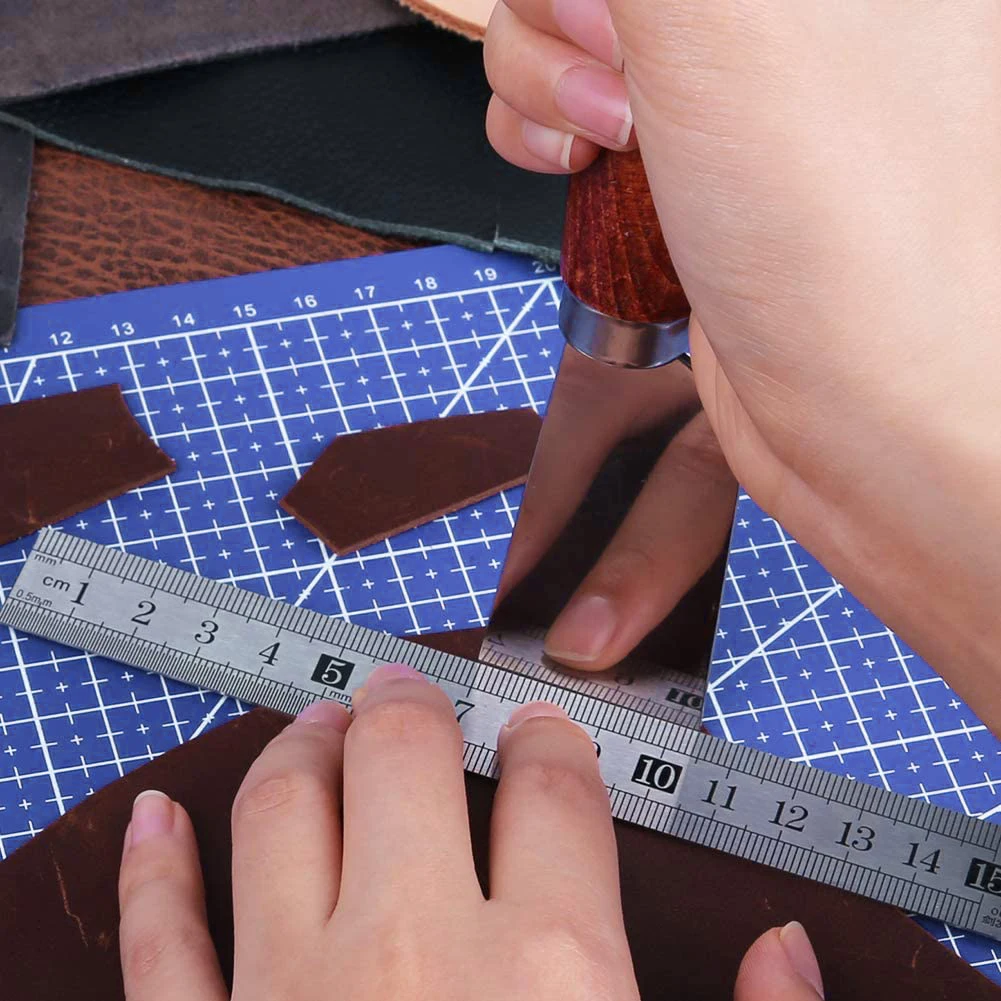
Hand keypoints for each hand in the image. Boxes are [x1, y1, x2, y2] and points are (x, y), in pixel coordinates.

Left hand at [117, 665, 823, 999]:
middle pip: (403, 755)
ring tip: (317, 724)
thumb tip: (789, 950)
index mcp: (557, 977)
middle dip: (412, 706)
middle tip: (410, 693)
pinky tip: (151, 821)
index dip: (552, 741)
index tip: (542, 735)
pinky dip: (149, 874)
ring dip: (296, 750)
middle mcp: (417, 958)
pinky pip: (161, 946)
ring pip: (279, 811)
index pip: (556, 788)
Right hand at [485, 0, 1000, 730]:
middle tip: (621, 76)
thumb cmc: (844, 218)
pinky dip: (544, 125)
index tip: (611, 24)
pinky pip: (573, 96)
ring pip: (571, 19)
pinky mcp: (689, 147)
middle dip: (567, 7)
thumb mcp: (727, 10)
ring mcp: (733, 68)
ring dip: (543, 68)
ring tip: (605, 139)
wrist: (869, 412)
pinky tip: (574, 166)